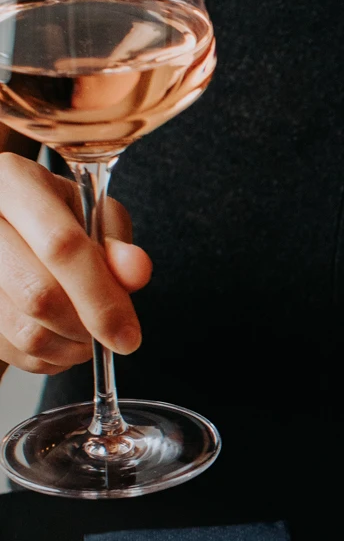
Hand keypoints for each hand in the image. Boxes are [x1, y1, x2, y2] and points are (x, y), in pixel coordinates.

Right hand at [0, 150, 151, 375]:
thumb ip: (115, 241)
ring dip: (68, 348)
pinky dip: (45, 358)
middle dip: (86, 327)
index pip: (61, 246)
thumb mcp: (89, 210)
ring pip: (23, 331)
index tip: (128, 334)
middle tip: (110, 333)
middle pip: (38, 295)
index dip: (101, 297)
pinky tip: (58, 337)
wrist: (7, 222)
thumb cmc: (52, 214)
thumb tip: (135, 271)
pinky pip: (9, 351)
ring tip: (86, 334)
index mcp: (13, 182)